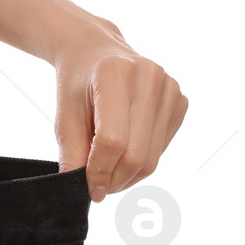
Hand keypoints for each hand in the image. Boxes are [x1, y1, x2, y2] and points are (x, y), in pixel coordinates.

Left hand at [53, 18, 188, 202]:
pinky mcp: (180, 101)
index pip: (112, 140)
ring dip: (129, 175)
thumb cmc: (76, 84)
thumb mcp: (64, 116)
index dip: (99, 170)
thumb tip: (92, 193)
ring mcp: (170, 88)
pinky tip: (124, 151)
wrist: (94, 51)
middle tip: (100, 188)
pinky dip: (143, 159)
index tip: (90, 188)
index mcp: (115, 74)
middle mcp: (149, 78)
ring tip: (108, 173)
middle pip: (137, 153)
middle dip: (116, 179)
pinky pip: (163, 147)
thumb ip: (72, 154)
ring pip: (153, 156)